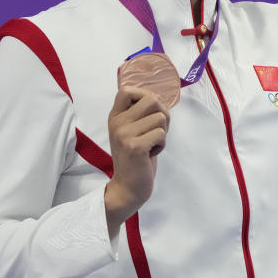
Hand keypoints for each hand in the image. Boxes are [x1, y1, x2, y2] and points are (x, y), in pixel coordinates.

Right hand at [104, 87, 169, 233]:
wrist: (127, 188)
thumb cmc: (135, 158)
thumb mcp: (131, 131)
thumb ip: (139, 114)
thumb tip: (158, 97)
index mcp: (115, 116)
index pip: (126, 90)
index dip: (144, 95)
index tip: (148, 112)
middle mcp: (117, 122)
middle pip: (152, 99)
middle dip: (162, 114)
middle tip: (156, 131)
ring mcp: (124, 134)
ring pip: (160, 117)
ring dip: (162, 132)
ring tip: (151, 145)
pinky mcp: (135, 147)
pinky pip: (161, 134)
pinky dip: (162, 144)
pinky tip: (151, 154)